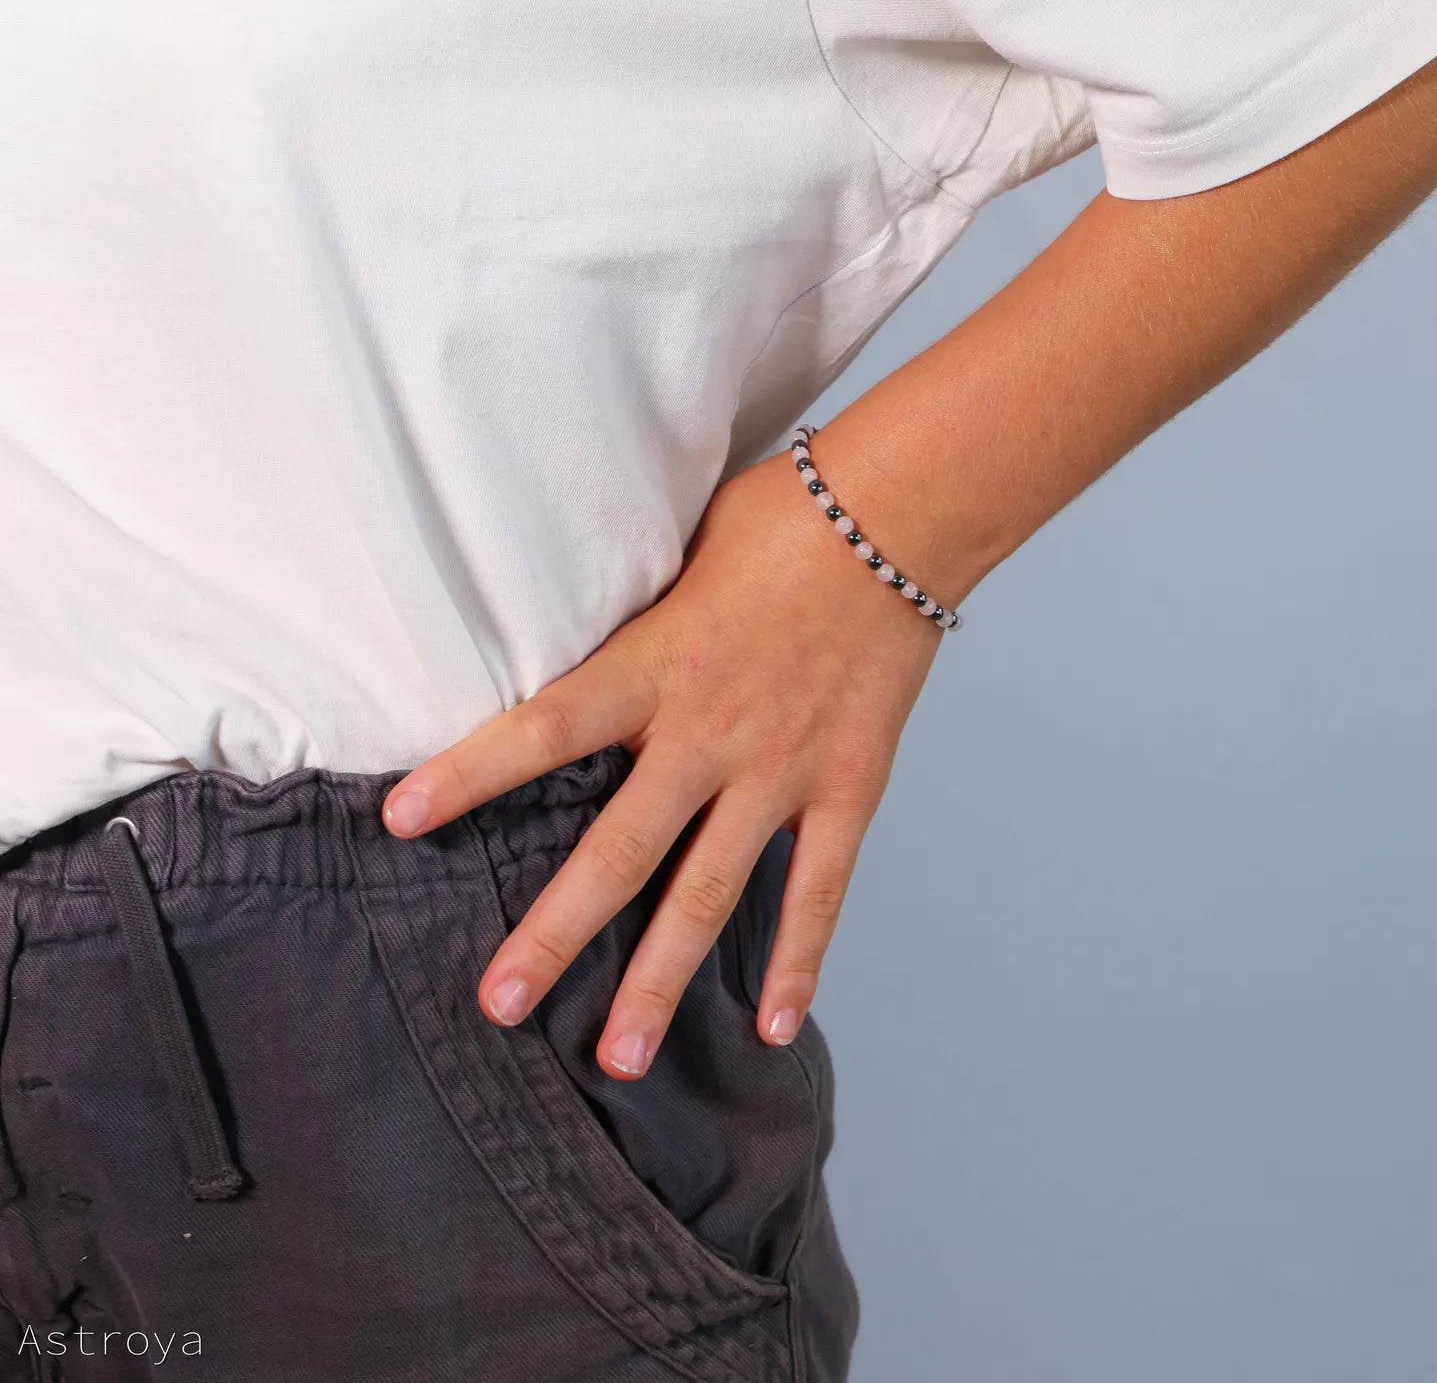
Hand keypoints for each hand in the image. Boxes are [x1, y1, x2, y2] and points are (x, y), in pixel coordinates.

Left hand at [380, 431, 944, 1078]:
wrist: (898, 516)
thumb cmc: (781, 518)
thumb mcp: (678, 551)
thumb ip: (627, 622)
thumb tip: (572, 644)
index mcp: (656, 666)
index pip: (544, 727)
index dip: (468, 774)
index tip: (399, 821)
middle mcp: (710, 733)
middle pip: (620, 850)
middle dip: (555, 932)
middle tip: (498, 1005)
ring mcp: (781, 770)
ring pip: (711, 893)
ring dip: (662, 980)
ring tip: (617, 1058)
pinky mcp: (848, 786)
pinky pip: (820, 887)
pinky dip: (799, 959)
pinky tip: (776, 1029)